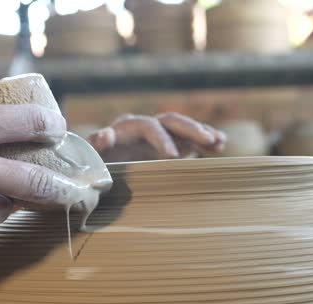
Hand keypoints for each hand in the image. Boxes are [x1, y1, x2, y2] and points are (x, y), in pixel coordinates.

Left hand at [86, 113, 225, 162]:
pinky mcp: (168, 145)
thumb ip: (96, 147)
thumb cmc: (92, 168)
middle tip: (207, 143)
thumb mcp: (90, 159)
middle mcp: (144, 126)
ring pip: (183, 128)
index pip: (149, 126)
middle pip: (170, 121)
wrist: (97, 173)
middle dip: (190, 130)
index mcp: (126, 128)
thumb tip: (106, 134)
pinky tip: (221, 143)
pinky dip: (204, 140)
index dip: (161, 139)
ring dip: (202, 132)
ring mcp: (158, 135)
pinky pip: (189, 139)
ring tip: (219, 142)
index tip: (172, 157)